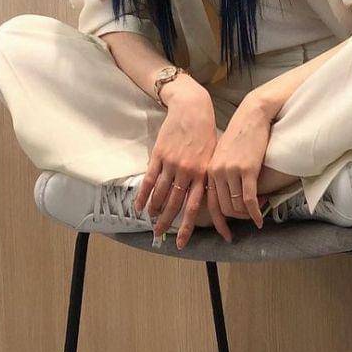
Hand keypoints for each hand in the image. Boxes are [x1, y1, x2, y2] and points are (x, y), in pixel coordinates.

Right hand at [133, 85, 233, 248]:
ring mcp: (171, 164)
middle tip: (159, 235)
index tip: (181, 242)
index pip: (194, 207)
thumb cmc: (205, 132)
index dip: (187, 227)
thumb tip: (206, 198)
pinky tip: (139, 206)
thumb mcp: (212, 156)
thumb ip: (207, 177)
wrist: (192, 109)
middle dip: (166, 222)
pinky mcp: (159, 155)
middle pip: (174, 204)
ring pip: (160, 194)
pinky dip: (143, 195)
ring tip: (151, 220)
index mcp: (202, 174)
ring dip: (154, 210)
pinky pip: (149, 180)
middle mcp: (187, 172)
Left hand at [205, 94, 273, 232]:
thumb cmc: (240, 134)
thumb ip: (221, 174)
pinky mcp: (247, 169)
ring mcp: (231, 171)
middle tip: (245, 222)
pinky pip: (249, 199)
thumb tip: (226, 196)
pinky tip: (260, 219)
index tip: (225, 235)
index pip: (209, 204)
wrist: (251, 115)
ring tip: (257, 212)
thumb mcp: (224, 154)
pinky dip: (255, 213)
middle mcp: (217, 172)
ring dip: (247, 215)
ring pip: (236, 206)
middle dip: (234, 221)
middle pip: (223, 208)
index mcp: (209, 170)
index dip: (217, 223)